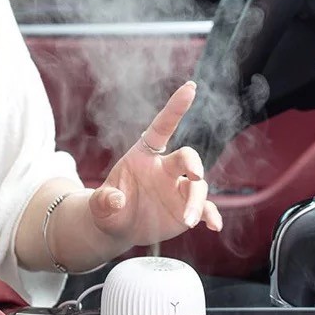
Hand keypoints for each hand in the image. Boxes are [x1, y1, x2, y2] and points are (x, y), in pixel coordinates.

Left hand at [87, 81, 222, 247]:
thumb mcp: (100, 204)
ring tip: (187, 220)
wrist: (118, 227)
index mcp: (144, 155)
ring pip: (198, 187)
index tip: (190, 87)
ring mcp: (178, 188)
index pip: (162, 127)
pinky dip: (212, 215)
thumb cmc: (108, 207)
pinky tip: (214, 226)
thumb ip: (104, 200)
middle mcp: (166, 168)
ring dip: (196, 201)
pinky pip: (206, 208)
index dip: (175, 107)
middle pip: (187, 157)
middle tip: (194, 174)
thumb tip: (116, 200)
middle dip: (193, 163)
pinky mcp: (186, 208)